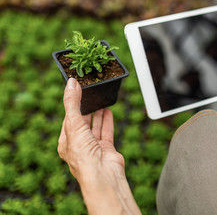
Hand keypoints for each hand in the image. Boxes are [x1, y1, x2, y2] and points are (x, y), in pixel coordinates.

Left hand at [58, 78, 139, 214]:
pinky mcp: (106, 148)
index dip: (72, 106)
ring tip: (100, 102)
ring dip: (97, 115)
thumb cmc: (83, 154)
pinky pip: (106, 131)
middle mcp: (79, 145)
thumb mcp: (73, 124)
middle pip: (82, 123)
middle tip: (89, 95)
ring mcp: (93, 147)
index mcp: (66, 142)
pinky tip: (108, 111)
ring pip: (95, 127)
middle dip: (86, 110)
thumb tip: (71, 83)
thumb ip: (72, 103)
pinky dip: (107, 121)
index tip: (76, 92)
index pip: (68, 120)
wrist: (102, 175)